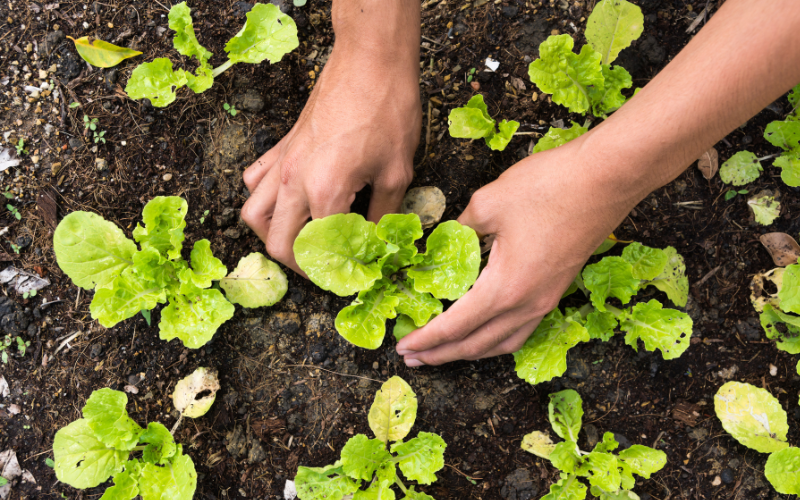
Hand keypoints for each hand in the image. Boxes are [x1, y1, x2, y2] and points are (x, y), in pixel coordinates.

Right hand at [241, 32, 420, 273]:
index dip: (336, 272)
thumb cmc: (388, 111)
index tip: (352, 277)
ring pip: (254, 215)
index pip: (320, 250)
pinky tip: (288, 202)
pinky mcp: (282, 146)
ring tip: (300, 241)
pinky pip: (256, 181)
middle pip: (278, 243)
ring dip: (273, 236)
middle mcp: (295, 181)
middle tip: (325, 269)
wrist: (370, 62)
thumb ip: (384, 215)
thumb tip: (378, 243)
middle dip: (300, 266)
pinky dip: (264, 200)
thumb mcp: (397, 172)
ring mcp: (283, 163)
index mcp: (325, 192)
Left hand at [396, 134, 638, 364]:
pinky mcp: (557, 290)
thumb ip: (459, 229)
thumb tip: (442, 242)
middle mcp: (527, 304)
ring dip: (469, 351)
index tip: (403, 347)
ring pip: (502, 343)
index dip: (426, 339)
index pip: (455, 326)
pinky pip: (521, 330)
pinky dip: (496, 340)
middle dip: (441, 354)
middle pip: (476, 344)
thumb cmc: (549, 186)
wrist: (607, 178)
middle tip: (412, 357)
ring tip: (444, 352)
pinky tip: (485, 332)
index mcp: (505, 288)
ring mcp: (546, 300)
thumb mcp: (488, 203)